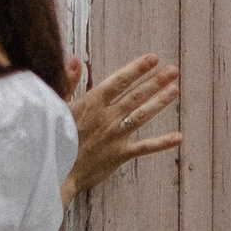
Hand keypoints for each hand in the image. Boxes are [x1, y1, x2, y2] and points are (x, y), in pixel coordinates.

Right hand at [63, 53, 181, 196]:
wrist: (54, 172)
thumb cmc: (52, 138)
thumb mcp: (56, 106)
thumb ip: (68, 82)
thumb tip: (74, 59)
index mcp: (91, 103)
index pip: (119, 81)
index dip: (137, 68)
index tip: (153, 58)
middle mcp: (107, 116)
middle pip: (136, 95)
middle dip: (155, 81)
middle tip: (173, 70)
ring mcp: (115, 135)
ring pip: (142, 115)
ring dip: (160, 101)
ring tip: (175, 89)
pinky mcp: (119, 154)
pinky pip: (145, 147)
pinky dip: (162, 142)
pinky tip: (178, 137)